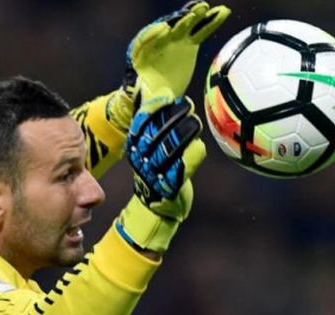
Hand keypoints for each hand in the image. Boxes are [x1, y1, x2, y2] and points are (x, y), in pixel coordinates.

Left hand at [106, 2, 230, 130]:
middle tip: (190, 15)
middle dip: (178, 20)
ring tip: (207, 9)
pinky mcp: (189, 43)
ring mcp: (175, 41)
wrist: (159, 92)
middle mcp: (159, 43)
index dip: (153, 34)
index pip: (144, 40)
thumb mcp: (148, 99)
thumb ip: (152, 100)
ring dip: (196, 16)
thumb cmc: (150, 95)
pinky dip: (211, 21)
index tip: (163, 30)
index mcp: (143, 54)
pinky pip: (201, 30)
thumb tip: (162, 103)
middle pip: (168, 27)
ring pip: (187, 25)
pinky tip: (223, 12)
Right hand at [116, 90, 206, 253]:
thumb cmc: (157, 168)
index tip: (169, 96)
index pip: (140, 123)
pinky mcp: (168, 189)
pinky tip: (200, 146)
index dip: (153, 108)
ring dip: (183, 135)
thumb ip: (151, 119)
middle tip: (189, 106)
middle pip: (155, 135)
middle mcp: (141, 160)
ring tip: (196, 122)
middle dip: (172, 118)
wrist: (156, 207)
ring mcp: (153, 175)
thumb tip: (150, 87)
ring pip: (167, 151)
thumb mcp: (150, 144)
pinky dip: (190, 158)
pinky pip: (180, 171)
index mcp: (134, 147)